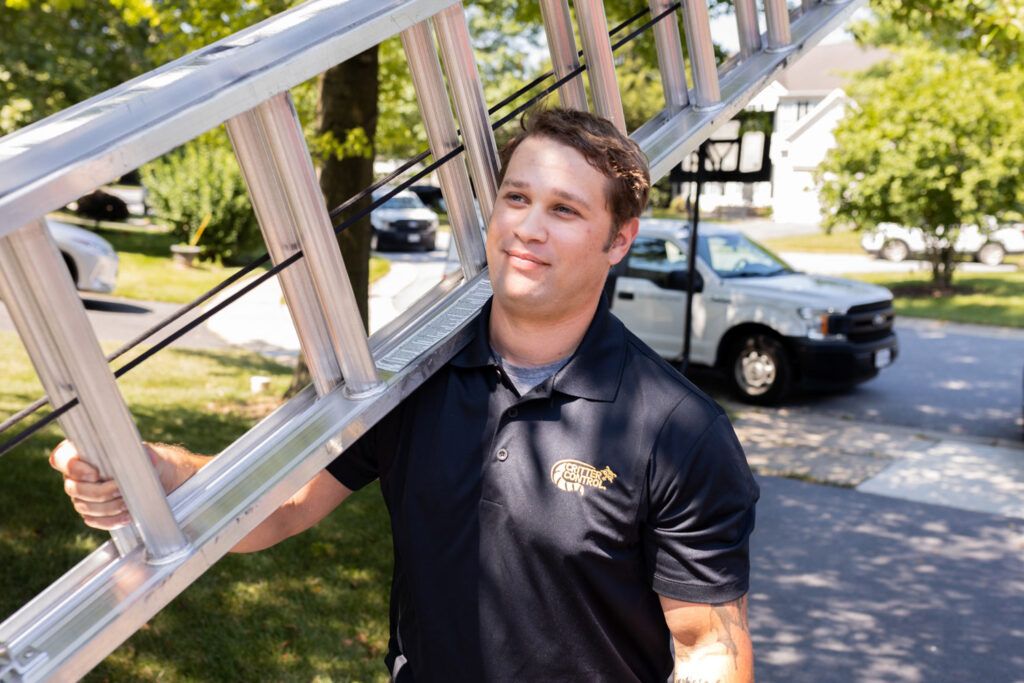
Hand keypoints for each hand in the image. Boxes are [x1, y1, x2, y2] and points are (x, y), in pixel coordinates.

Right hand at [49, 440, 205, 529]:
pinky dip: (110, 520)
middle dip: (99, 491)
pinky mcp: (92, 511)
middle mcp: (77, 475)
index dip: (72, 467)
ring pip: (83, 506)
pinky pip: (93, 520)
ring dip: (106, 507)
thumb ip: (142, 452)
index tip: (95, 473)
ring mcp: (82, 495)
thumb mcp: (146, 453)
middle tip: (120, 489)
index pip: (60, 458)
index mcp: (82, 453)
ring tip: (127, 503)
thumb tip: (145, 457)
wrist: (156, 478)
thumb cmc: (147, 460)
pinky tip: (127, 516)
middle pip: (73, 488)